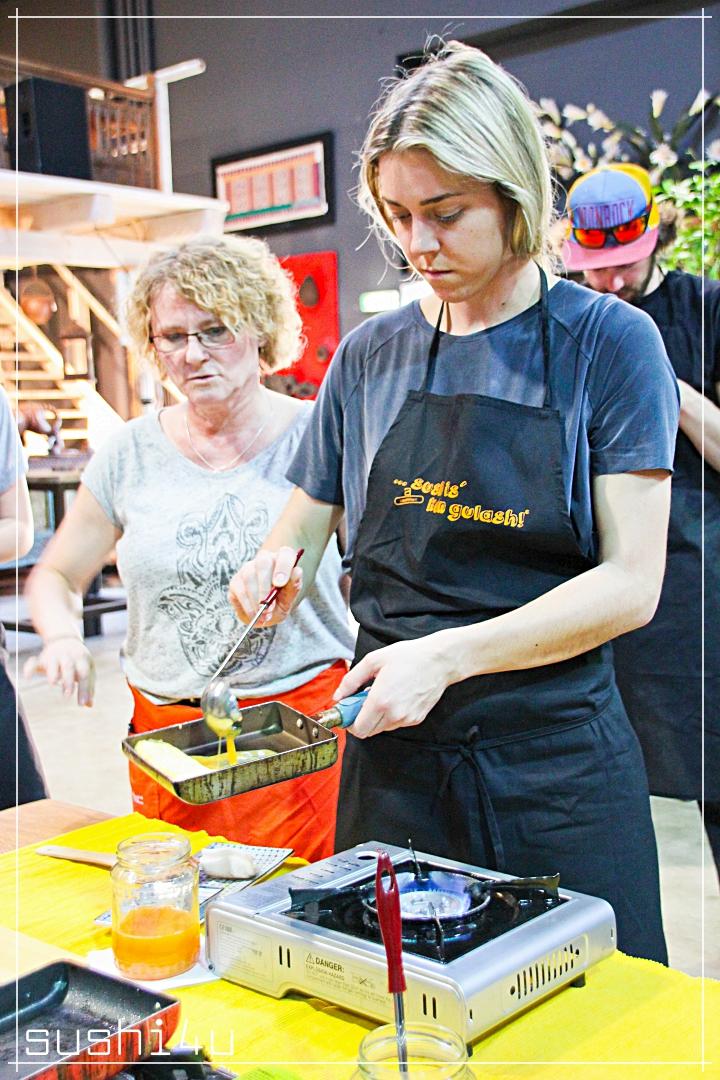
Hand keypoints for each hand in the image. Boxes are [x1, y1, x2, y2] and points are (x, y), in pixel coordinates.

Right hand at [23, 636, 94, 706]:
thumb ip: (89, 687)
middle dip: (68, 681)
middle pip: (69, 667)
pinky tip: (27, 676)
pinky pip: (34, 662)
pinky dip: (30, 668)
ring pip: (53, 663)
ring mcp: (54, 656)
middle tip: (68, 696)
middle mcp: (68, 656)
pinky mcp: (42, 658)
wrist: (65, 640)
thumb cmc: (79, 661)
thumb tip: (89, 705)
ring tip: (53, 684)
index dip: (85, 689)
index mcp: (82, 659)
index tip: (82, 704)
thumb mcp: (87, 669)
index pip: (85, 674)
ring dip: (53, 673)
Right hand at [228, 547, 302, 625]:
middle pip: (263, 563)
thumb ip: (293, 587)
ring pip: (249, 577)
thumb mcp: (289, 598)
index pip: (285, 554)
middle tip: (268, 607)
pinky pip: (240, 591)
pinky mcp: (236, 582)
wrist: (266, 613)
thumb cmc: (280, 602)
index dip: (283, 567)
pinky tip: (255, 616)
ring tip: (264, 616)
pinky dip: (248, 606)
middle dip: (265, 587)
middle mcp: (264, 560)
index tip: (280, 584)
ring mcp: (248, 569)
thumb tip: (297, 571)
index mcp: (282, 560)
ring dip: (256, 599)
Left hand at [333, 636, 453, 738]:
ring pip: (382, 728)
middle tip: (363, 700)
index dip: (349, 722)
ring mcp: (407, 719)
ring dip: (376, 717)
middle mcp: (394, 714)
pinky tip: (395, 696)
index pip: (358, 729)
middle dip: (361, 719)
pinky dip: (390, 715)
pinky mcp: (416, 719)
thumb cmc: (408, 656)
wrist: (439, 660)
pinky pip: (396, 723)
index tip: (348, 711)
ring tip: (382, 695)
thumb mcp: (373, 660)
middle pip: (368, 732)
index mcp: (380, 701)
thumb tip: (338, 696)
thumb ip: (351, 680)